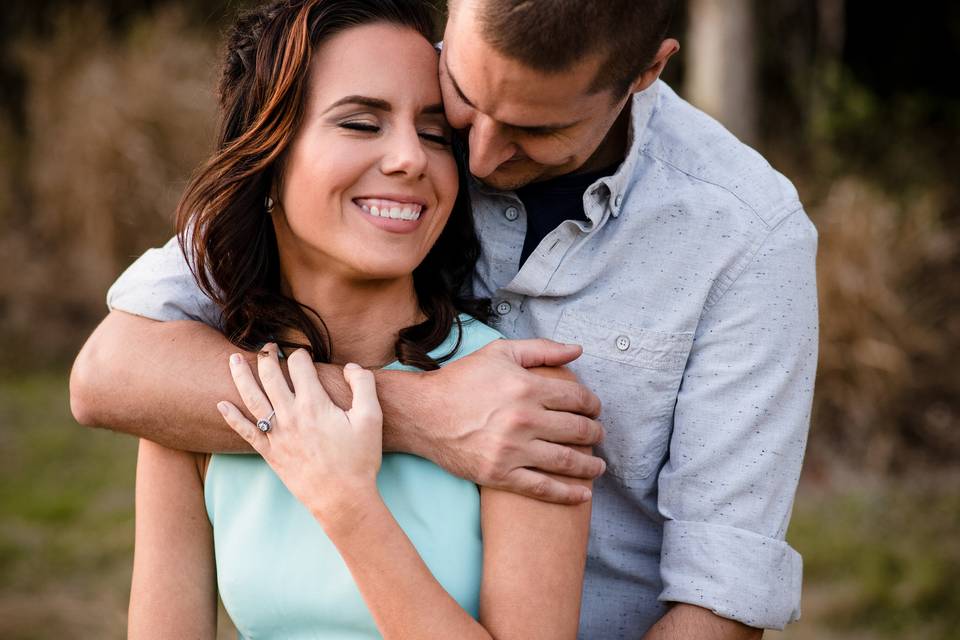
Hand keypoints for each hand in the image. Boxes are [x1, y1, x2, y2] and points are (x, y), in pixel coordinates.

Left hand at [216, 344, 382, 523]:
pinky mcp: (270, 452)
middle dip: (268, 356)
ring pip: (252, 397)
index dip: (301, 354)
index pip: (300, 365)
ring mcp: (277, 434)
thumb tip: (350, 366)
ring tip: (234, 358)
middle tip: (268, 346)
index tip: (304, 354)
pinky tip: (220, 405)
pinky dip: (231, 417)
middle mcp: (291, 415)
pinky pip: (244, 431)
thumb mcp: (371, 418)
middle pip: (271, 375)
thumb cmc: (359, 459)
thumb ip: (364, 385)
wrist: (342, 499)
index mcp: (314, 403)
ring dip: (241, 375)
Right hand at [424, 338, 605, 504]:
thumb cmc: (460, 380)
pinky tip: (583, 494)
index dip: (593, 405)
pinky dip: (567, 493)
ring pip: (566, 461)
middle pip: (577, 430)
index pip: (577, 399)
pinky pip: (542, 488)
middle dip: (595, 433)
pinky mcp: (499, 474)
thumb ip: (541, 350)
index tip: (594, 410)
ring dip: (590, 464)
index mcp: (526, 387)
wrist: (422, 413)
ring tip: (598, 465)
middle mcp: (523, 419)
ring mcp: (512, 450)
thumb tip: (577, 350)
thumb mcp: (500, 353)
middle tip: (598, 435)